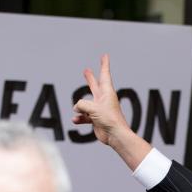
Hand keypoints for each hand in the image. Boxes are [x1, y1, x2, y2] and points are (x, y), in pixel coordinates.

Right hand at [72, 54, 150, 169]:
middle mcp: (103, 100)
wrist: (115, 135)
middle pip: (95, 86)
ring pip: (86, 103)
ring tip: (77, 111)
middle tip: (86, 70)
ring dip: (80, 107)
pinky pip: (84, 116)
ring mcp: (99, 109)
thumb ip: (81, 104)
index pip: (104, 75)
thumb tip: (76, 108)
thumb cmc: (109, 119)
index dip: (104, 64)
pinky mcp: (96, 119)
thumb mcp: (92, 107)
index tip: (105, 56)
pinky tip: (76, 120)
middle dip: (90, 78)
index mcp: (107, 92)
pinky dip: (79, 118)